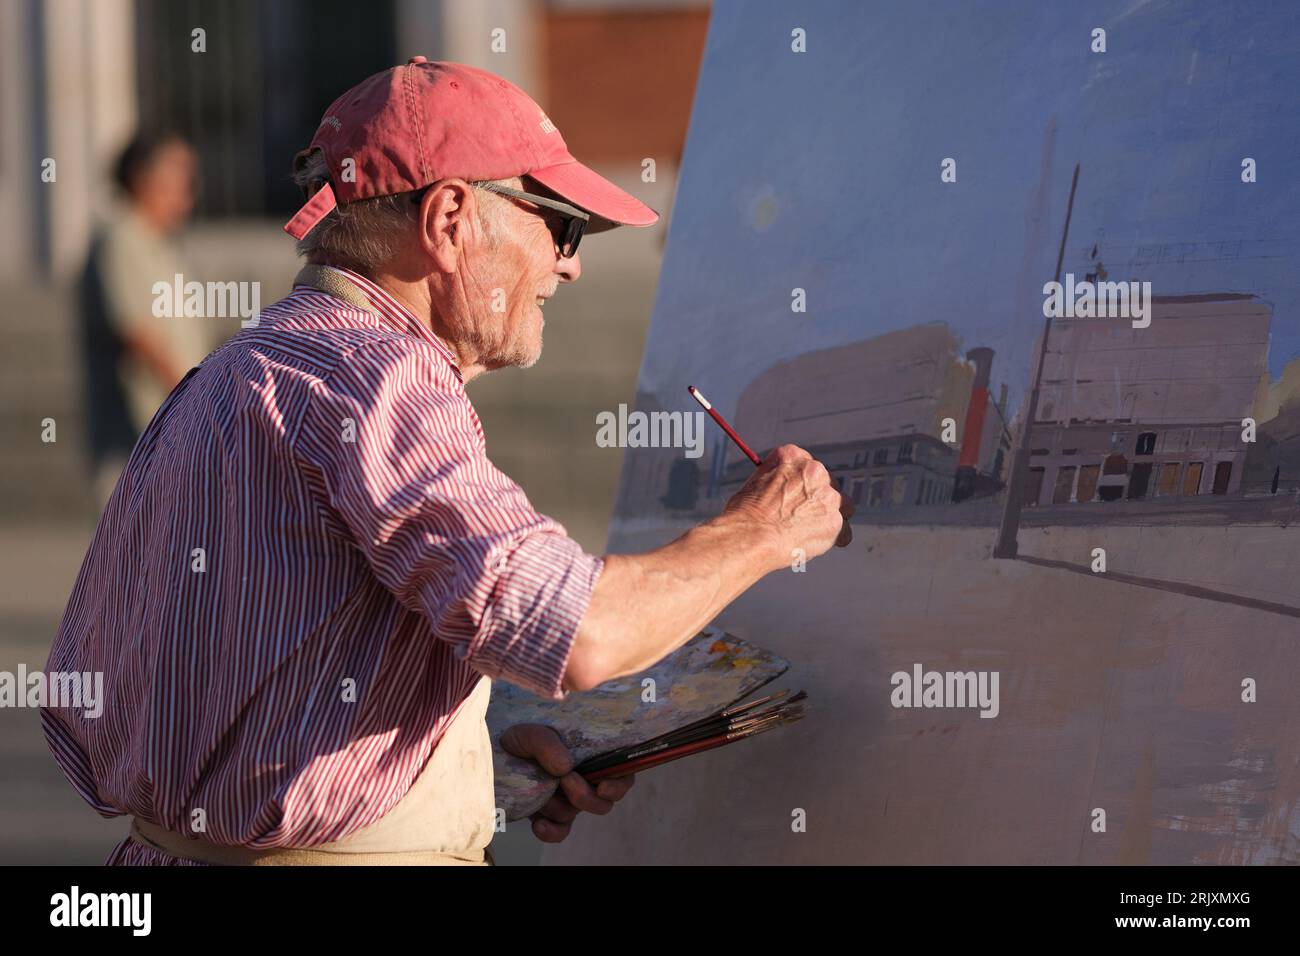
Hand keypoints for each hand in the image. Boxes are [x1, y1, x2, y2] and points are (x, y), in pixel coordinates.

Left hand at [499, 723, 636, 842]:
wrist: (491, 755)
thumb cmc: (516, 737)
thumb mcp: (529, 731)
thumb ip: (547, 743)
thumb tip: (566, 767)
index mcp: (589, 753)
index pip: (621, 770)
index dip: (620, 782)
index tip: (603, 785)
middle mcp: (583, 777)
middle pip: (604, 801)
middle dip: (586, 796)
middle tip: (566, 781)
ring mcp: (566, 798)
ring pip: (575, 813)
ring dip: (557, 805)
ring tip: (539, 789)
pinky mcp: (548, 814)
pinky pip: (559, 831)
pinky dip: (551, 831)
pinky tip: (538, 823)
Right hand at [722, 444, 854, 567]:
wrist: (751, 536)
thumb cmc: (744, 515)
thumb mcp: (757, 483)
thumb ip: (779, 482)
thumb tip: (786, 494)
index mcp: (793, 456)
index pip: (808, 467)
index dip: (803, 485)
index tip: (797, 497)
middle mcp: (815, 471)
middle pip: (828, 485)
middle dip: (818, 501)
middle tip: (801, 518)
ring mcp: (828, 496)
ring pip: (842, 506)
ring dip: (829, 518)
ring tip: (808, 533)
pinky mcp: (835, 521)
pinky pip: (844, 532)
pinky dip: (833, 540)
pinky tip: (814, 545)